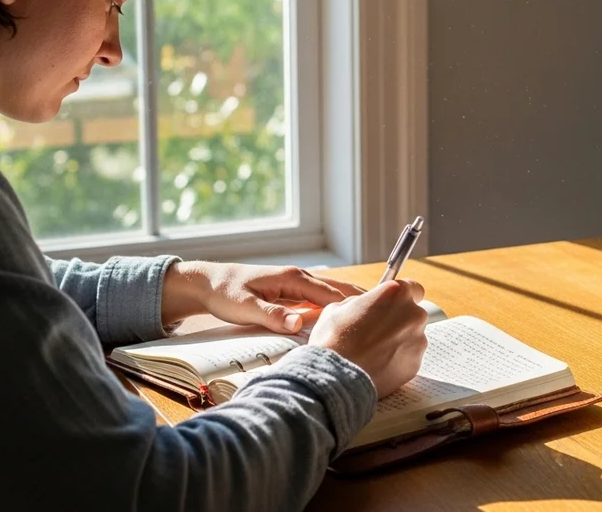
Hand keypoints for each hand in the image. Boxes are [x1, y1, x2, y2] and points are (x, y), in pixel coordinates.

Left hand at [161, 261, 367, 333]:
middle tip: (392, 313)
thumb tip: (298, 324)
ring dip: (355, 302)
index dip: (356, 305)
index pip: (332, 294)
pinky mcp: (294, 291)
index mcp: (293, 279)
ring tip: (381, 316)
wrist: (209, 283)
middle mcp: (300, 277)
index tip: (378, 315)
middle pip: (340, 289)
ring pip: (334, 292)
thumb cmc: (226, 294)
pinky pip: (323, 297)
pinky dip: (340, 305)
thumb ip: (272, 316)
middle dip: (365, 300)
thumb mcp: (245, 308)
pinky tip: (350, 317)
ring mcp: (298, 283)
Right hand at [308, 279, 428, 395]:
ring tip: (374, 352)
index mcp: (396, 294)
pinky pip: (409, 358)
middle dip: (399, 321)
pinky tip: (378, 365)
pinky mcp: (416, 364)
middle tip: (376, 332)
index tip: (395, 305)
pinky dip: (398, 360)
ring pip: (412, 337)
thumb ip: (360, 302)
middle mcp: (413, 315)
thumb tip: (365, 305)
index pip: (414, 288)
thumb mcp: (338, 307)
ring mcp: (418, 341)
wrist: (335, 377)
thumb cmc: (333, 339)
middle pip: (413, 314)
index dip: (403, 297)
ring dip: (399, 341)